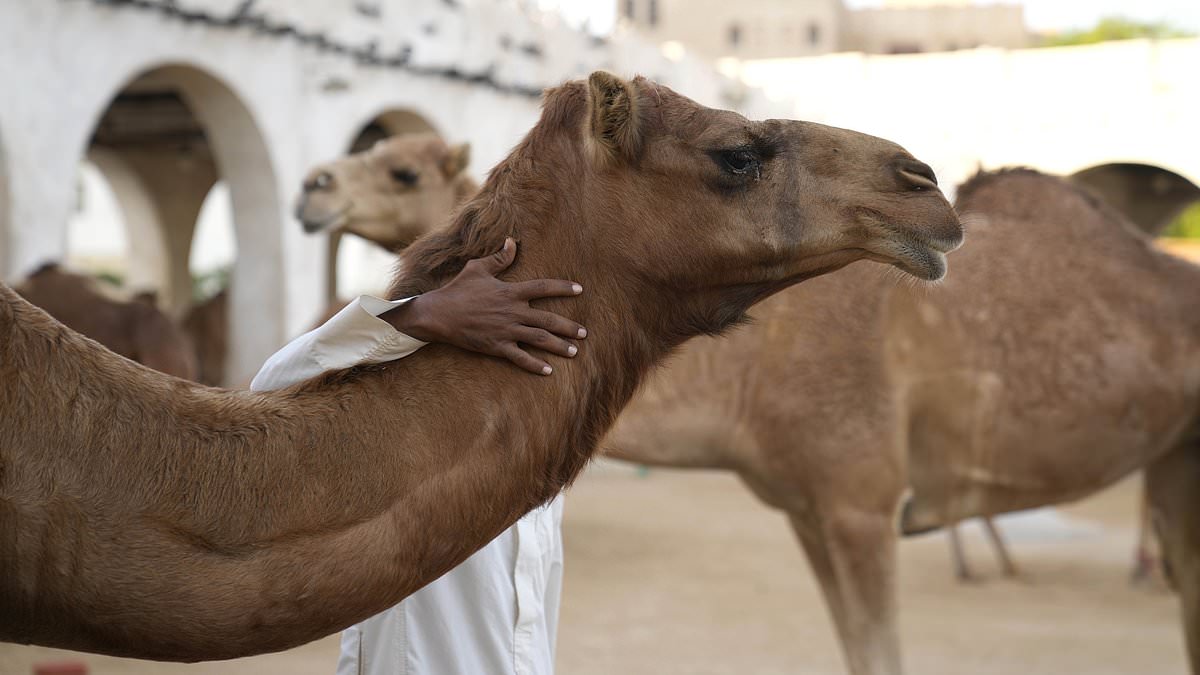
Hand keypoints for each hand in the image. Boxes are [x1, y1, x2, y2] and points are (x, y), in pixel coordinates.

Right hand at [381, 238, 586, 374]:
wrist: (438, 314)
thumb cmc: (458, 289)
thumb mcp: (478, 268)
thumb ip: (499, 258)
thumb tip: (512, 242)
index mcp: (511, 292)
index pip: (543, 288)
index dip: (563, 288)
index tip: (580, 290)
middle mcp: (513, 312)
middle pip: (548, 319)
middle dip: (569, 327)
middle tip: (584, 333)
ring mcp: (506, 330)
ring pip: (539, 339)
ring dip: (559, 346)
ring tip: (574, 352)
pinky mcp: (497, 346)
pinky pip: (520, 357)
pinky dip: (535, 365)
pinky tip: (548, 371)